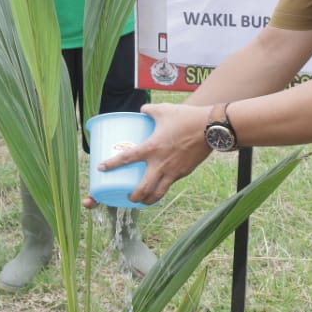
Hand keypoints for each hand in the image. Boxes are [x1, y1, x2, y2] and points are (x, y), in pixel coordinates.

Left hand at [98, 102, 213, 204]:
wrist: (210, 128)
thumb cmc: (186, 118)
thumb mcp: (164, 110)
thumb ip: (149, 111)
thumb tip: (142, 110)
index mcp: (151, 148)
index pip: (126, 158)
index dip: (111, 165)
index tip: (100, 169)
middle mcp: (160, 164)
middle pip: (142, 189)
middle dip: (133, 197)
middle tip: (128, 197)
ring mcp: (173, 171)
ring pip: (158, 194)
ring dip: (148, 200)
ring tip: (143, 200)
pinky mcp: (184, 173)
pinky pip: (170, 184)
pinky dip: (163, 187)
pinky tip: (162, 184)